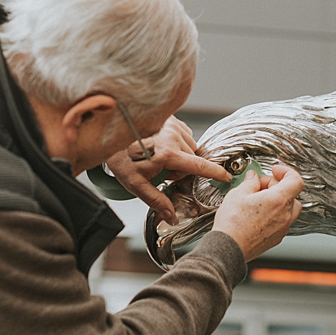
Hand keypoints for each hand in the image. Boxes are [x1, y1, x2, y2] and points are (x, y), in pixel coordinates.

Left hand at [106, 116, 232, 223]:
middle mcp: (172, 136)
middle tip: (163, 171)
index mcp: (167, 153)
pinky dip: (178, 142)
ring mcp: (172, 125)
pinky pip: (184, 134)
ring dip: (181, 154)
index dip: (215, 172)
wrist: (109, 134)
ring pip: (189, 145)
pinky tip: (162, 145)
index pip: (198, 165)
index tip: (226, 177)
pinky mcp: (170, 118)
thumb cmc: (120, 158)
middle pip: (192, 157)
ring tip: (161, 156)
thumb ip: (156, 200)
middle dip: (182, 167)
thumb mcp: (135, 184)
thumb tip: (171, 216)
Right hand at [212, 163, 304, 260]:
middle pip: (292, 194)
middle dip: (278, 187)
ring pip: (289, 209)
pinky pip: (282, 221)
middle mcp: (285, 215)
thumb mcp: (237, 194)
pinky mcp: (277, 238)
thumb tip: (254, 178)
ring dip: (278, 202)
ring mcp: (282, 228)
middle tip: (260, 187)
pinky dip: (274, 214)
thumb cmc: (232, 224)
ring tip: (259, 201)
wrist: (228, 248)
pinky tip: (258, 214)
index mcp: (278, 201)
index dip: (286, 172)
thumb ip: (250, 182)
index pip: (296, 180)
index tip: (275, 170)